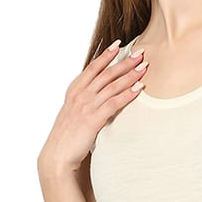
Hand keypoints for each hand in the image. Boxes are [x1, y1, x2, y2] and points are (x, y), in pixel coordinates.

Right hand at [38, 40, 149, 174]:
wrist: (57, 156)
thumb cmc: (67, 138)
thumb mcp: (73, 115)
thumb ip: (84, 103)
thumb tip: (97, 98)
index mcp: (74, 91)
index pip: (92, 68)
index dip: (106, 56)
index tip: (118, 46)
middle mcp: (80, 95)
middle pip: (106, 73)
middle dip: (124, 62)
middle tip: (140, 53)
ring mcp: (86, 106)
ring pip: (112, 85)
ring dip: (130, 75)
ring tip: (144, 67)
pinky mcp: (93, 119)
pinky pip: (114, 103)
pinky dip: (128, 94)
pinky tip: (139, 89)